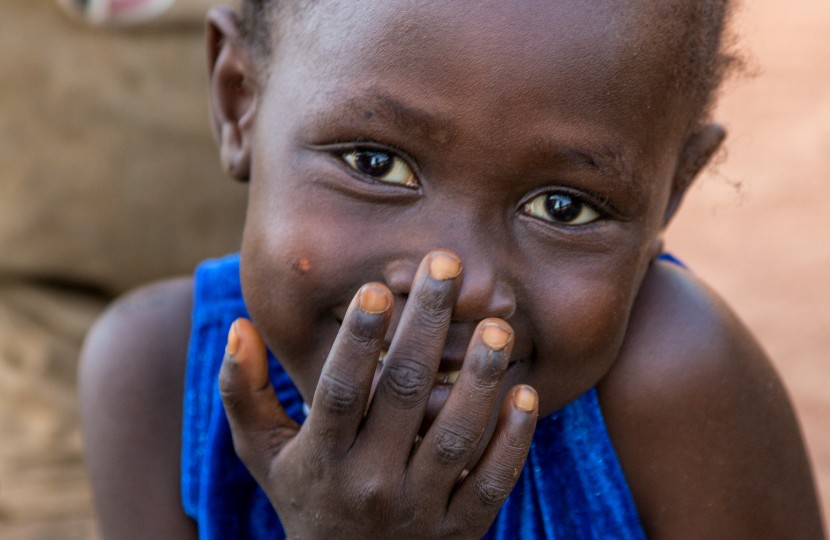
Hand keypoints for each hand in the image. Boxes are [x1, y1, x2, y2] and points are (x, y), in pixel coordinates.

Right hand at [218, 250, 538, 538]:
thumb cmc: (305, 498)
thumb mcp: (263, 454)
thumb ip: (243, 392)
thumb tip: (239, 327)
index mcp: (321, 459)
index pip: (339, 390)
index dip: (358, 338)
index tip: (377, 284)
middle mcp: (368, 484)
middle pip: (402, 396)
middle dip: (426, 327)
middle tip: (448, 265)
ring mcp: (418, 509)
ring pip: (453, 439)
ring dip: (479, 381)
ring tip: (498, 328)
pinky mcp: (461, 530)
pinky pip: (491, 483)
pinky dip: (512, 442)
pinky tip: (526, 395)